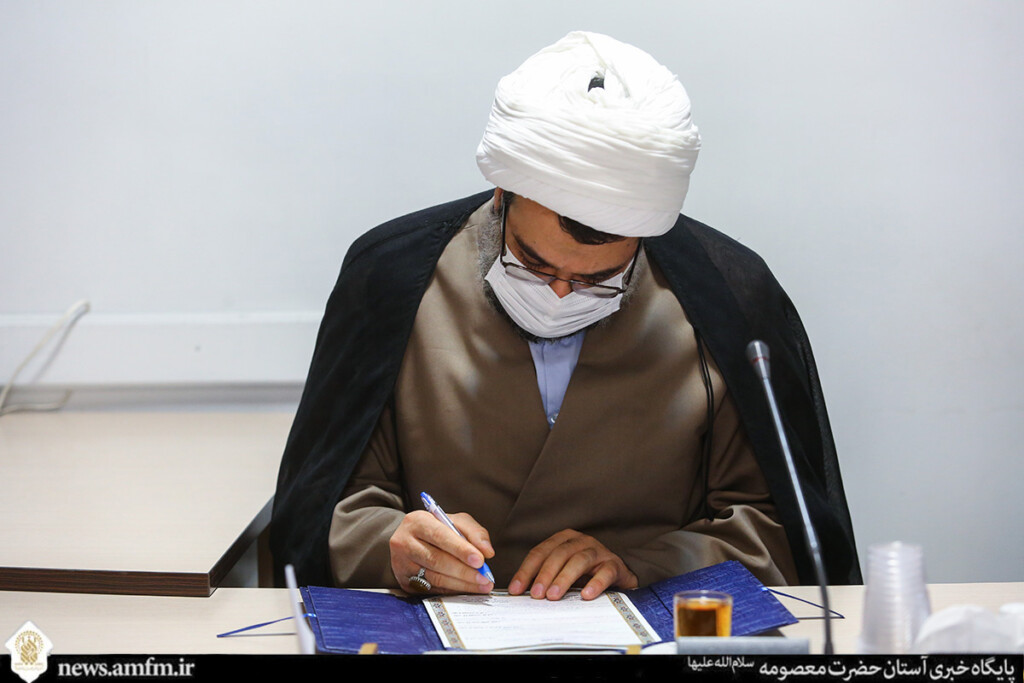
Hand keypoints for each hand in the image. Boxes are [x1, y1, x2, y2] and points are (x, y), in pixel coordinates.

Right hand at [389, 510, 494, 593]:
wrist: (408, 540)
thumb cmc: (436, 529)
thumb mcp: (455, 521)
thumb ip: (474, 532)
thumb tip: (487, 551)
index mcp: (417, 522)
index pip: (440, 536)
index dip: (461, 549)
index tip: (480, 560)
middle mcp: (404, 542)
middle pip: (436, 560)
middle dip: (464, 571)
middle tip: (484, 578)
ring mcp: (402, 564)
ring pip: (434, 578)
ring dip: (461, 584)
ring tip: (481, 586)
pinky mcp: (404, 581)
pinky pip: (431, 589)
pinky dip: (452, 591)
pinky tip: (466, 589)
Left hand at [507, 529, 637, 600]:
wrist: (618, 577)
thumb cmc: (584, 574)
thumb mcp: (562, 571)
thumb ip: (544, 578)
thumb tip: (518, 594)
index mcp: (563, 539)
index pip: (540, 552)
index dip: (526, 571)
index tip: (515, 590)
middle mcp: (581, 541)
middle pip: (559, 554)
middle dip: (544, 574)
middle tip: (536, 594)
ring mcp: (599, 551)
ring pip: (579, 560)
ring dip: (564, 578)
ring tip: (553, 596)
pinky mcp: (614, 565)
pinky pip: (605, 572)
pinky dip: (595, 583)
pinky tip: (585, 596)